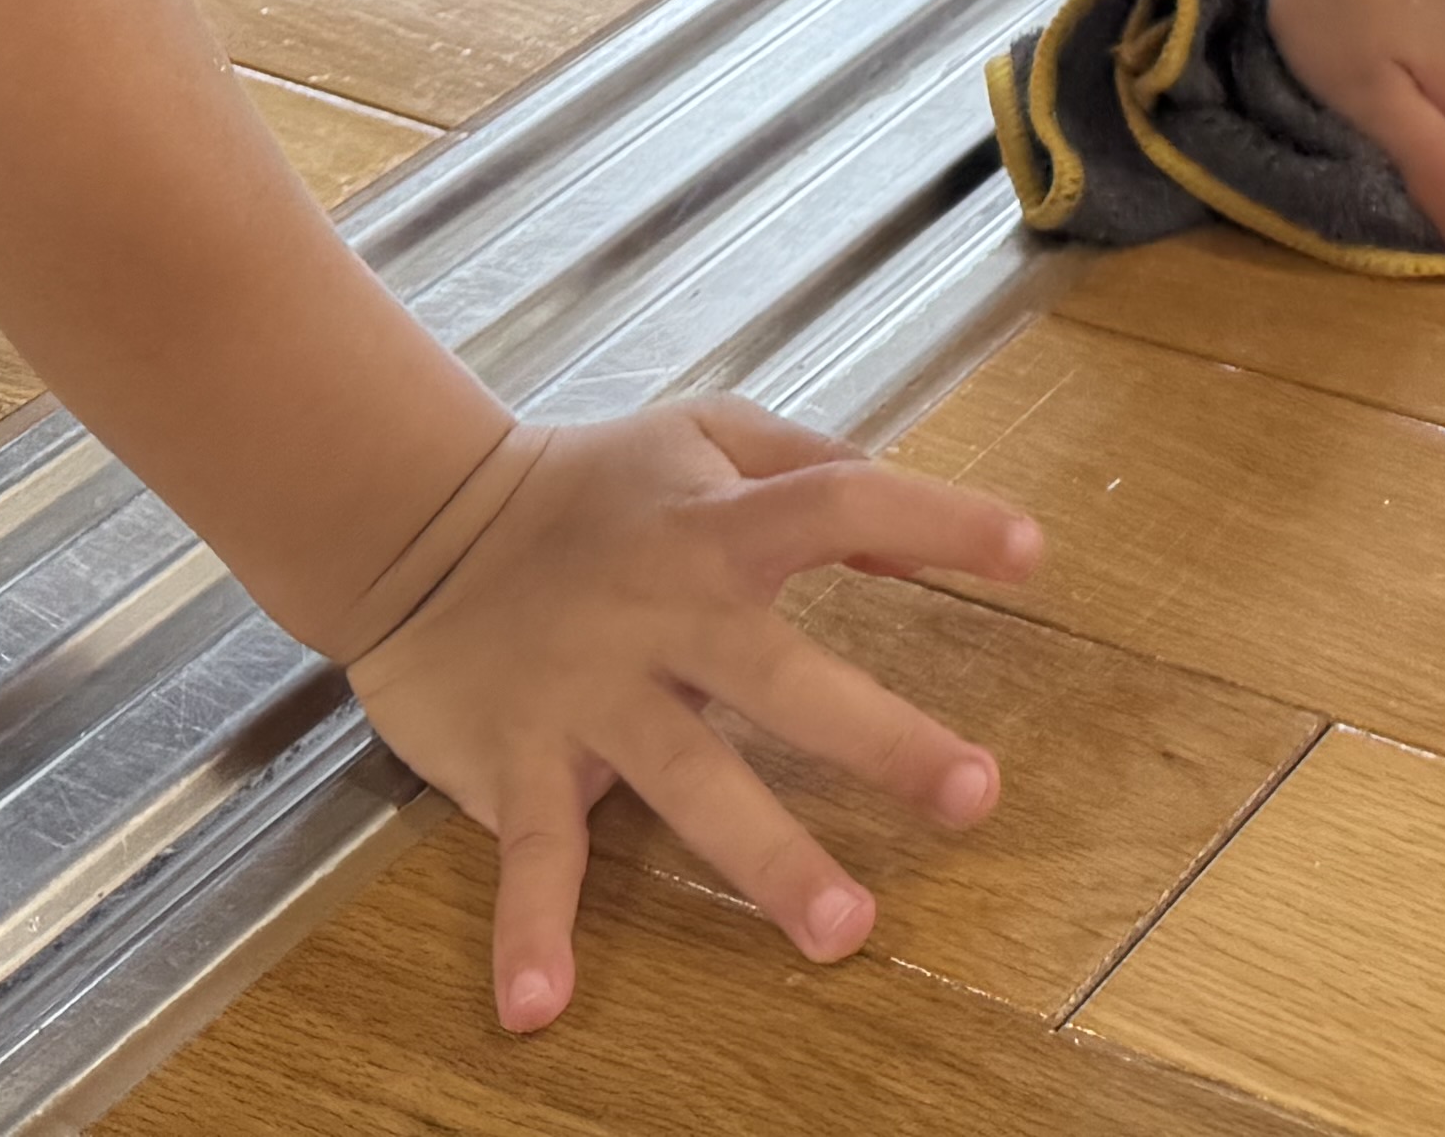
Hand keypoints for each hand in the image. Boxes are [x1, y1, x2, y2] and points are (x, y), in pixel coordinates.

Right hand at [343, 398, 1034, 1034]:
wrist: (414, 519)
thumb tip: (915, 538)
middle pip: (786, 675)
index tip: (1030, 553)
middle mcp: (666, 611)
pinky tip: (540, 1007)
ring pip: (691, 780)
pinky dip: (530, 931)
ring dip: (766, 858)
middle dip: (881, 736)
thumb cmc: (585, 483)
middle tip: (973, 793)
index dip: (937, 518)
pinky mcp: (521, 758)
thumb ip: (815, 468)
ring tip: (841, 929)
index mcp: (718, 526)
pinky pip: (532, 854)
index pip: (843, 505)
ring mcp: (594, 694)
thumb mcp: (706, 437)